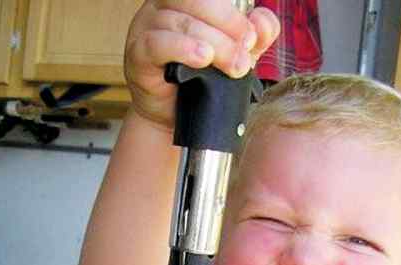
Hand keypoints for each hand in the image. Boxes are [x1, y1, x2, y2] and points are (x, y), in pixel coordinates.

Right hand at [124, 0, 279, 128]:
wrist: (175, 118)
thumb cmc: (200, 82)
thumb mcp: (233, 57)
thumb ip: (253, 38)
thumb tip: (263, 23)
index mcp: (186, 1)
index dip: (231, 10)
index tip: (252, 36)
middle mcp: (163, 6)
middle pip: (195, 0)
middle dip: (228, 26)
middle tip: (245, 53)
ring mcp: (146, 27)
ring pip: (180, 22)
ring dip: (213, 43)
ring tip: (233, 66)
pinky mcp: (137, 54)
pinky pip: (157, 43)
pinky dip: (182, 48)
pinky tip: (202, 58)